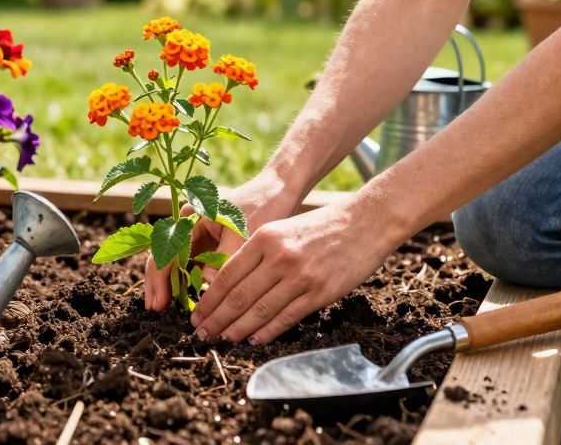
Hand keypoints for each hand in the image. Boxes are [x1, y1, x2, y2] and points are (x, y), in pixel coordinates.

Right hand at [143, 172, 298, 310]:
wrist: (279, 192)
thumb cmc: (261, 207)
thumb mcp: (242, 232)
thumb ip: (223, 258)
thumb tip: (208, 285)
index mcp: (191, 217)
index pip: (165, 251)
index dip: (160, 278)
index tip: (160, 302)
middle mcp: (189, 226)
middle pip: (164, 257)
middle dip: (158, 284)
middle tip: (155, 309)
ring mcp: (198, 237)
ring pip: (177, 265)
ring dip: (172, 286)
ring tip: (166, 309)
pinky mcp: (210, 246)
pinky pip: (193, 267)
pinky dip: (189, 283)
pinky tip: (190, 301)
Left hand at [188, 196, 404, 344]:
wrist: (364, 222)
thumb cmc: (319, 226)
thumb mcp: (281, 230)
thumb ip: (256, 254)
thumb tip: (227, 284)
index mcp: (263, 238)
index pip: (227, 275)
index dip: (208, 299)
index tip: (196, 315)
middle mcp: (278, 257)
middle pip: (239, 296)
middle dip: (216, 319)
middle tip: (202, 333)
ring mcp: (300, 276)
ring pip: (260, 311)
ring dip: (238, 330)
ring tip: (223, 339)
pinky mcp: (320, 292)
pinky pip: (287, 317)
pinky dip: (267, 332)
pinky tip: (254, 340)